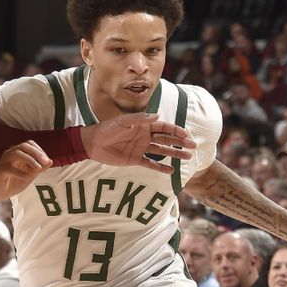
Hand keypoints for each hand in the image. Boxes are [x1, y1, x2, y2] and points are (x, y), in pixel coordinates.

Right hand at [0, 141, 52, 201]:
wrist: (0, 193)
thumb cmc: (15, 182)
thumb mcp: (31, 175)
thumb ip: (40, 168)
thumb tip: (50, 161)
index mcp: (17, 152)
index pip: (29, 144)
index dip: (39, 150)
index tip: (46, 161)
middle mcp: (10, 153)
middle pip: (23, 146)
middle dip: (36, 153)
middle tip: (45, 162)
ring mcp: (3, 161)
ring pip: (16, 154)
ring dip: (30, 160)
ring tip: (38, 169)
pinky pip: (9, 168)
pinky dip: (20, 172)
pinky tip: (27, 178)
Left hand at [80, 113, 196, 173]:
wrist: (92, 143)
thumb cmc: (107, 129)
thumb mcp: (123, 122)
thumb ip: (140, 119)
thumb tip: (158, 115)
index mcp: (143, 125)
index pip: (164, 127)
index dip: (176, 130)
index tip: (186, 135)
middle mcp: (145, 136)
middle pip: (166, 139)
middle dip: (180, 142)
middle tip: (193, 146)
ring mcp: (141, 148)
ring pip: (162, 150)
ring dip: (174, 153)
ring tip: (188, 157)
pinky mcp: (135, 159)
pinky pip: (151, 164)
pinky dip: (161, 167)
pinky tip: (171, 170)